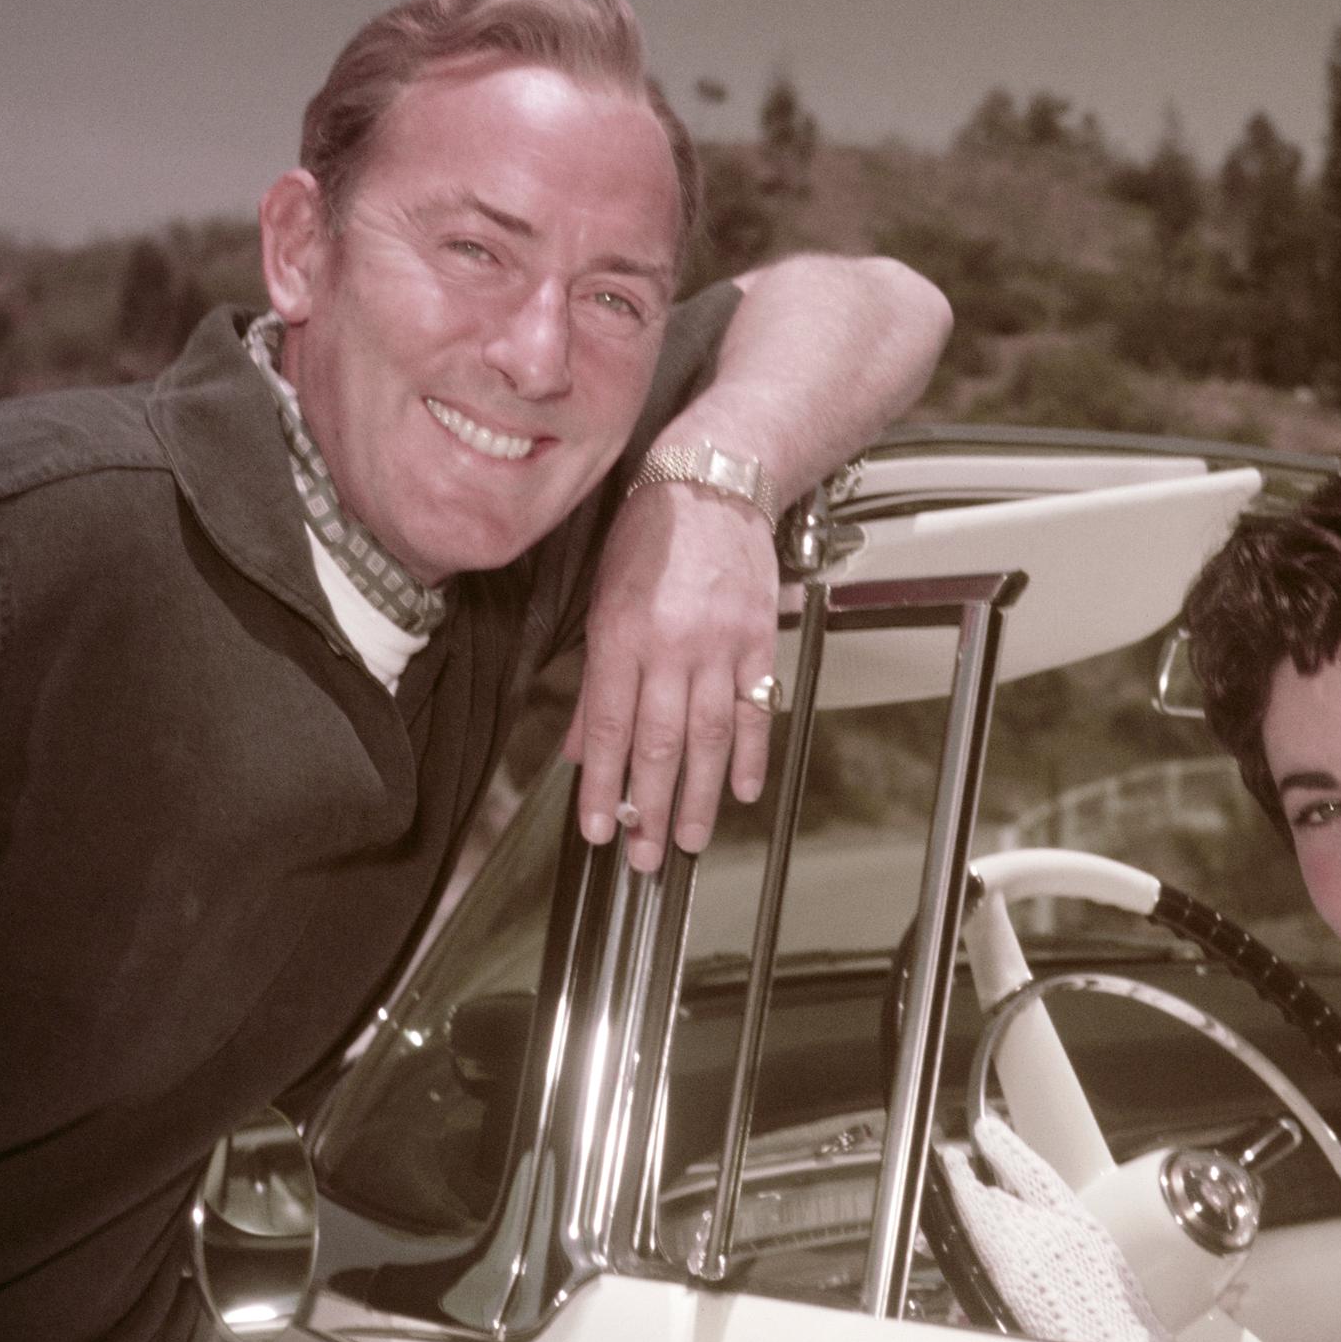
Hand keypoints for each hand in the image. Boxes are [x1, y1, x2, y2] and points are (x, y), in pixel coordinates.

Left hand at [568, 483, 780, 869]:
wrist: (713, 484)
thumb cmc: (648, 536)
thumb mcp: (601, 600)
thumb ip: (593, 678)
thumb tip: (581, 745)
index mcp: (622, 633)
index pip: (610, 726)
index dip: (604, 785)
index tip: (598, 830)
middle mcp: (672, 644)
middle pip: (660, 741)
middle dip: (650, 806)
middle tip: (644, 857)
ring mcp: (721, 644)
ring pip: (709, 734)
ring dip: (698, 794)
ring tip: (688, 839)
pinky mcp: (758, 640)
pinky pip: (756, 707)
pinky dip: (751, 753)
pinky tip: (743, 790)